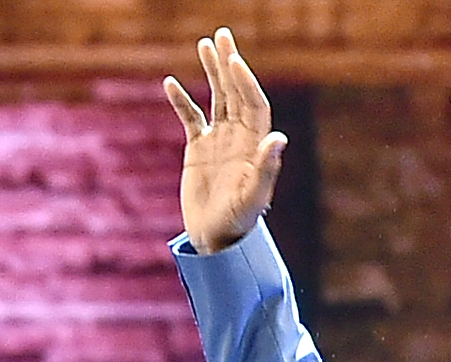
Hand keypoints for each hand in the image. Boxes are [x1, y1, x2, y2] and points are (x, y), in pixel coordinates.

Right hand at [167, 28, 286, 255]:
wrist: (216, 238)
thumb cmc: (239, 222)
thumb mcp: (253, 198)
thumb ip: (267, 169)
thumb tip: (280, 139)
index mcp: (254, 143)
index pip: (252, 102)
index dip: (244, 81)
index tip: (234, 61)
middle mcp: (239, 135)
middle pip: (235, 91)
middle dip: (228, 63)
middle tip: (222, 35)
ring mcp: (219, 139)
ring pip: (216, 98)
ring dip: (211, 71)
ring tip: (204, 44)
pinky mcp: (198, 149)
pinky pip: (190, 118)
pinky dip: (181, 101)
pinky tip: (171, 83)